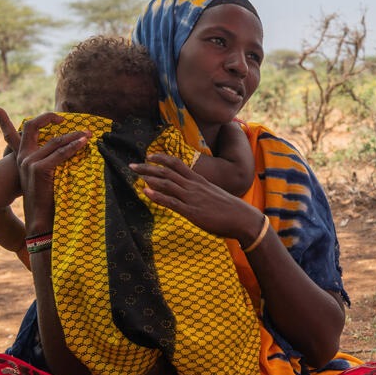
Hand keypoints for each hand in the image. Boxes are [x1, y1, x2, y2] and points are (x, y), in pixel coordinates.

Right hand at [0, 108, 87, 234]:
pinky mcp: (39, 169)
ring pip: (54, 141)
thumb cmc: (47, 198)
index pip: (25, 129)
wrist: (38, 218)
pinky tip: (84, 143)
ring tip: (88, 134)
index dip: (41, 119)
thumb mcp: (47, 176)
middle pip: (32, 126)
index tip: (59, 119)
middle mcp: (23, 156)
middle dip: (49, 117)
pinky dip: (74, 147)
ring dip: (73, 135)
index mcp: (22, 156)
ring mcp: (29, 162)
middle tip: (69, 119)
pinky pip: (60, 153)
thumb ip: (53, 161)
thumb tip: (70, 151)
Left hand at [131, 154, 261, 241]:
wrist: (243, 218)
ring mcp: (192, 198)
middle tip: (133, 165)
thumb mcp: (214, 194)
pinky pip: (171, 201)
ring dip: (149, 178)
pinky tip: (146, 192)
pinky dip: (157, 195)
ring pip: (167, 183)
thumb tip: (192, 193)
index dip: (162, 158)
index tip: (149, 156)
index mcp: (199, 181)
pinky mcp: (191, 211)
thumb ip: (201, 191)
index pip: (177, 164)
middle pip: (167, 171)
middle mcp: (194, 186)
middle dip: (148, 167)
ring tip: (135, 174)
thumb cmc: (230, 209)